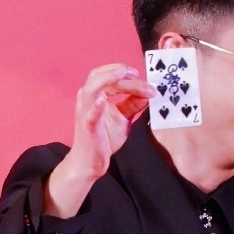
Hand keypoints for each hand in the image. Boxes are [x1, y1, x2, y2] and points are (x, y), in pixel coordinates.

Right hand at [46, 64, 151, 216]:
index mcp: (94, 95)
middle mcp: (87, 99)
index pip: (109, 78)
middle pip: (99, 76)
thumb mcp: (123, 118)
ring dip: (108, 79)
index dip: (125, 74)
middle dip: (117, 71)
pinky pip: (90, 114)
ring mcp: (85, 112)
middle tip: (135, 72)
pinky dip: (96, 106)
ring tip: (123, 75)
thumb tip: (148, 93)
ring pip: (91, 88)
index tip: (143, 78)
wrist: (91, 161)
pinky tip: (103, 100)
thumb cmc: (105, 138)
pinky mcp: (88, 126)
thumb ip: (133, 104)